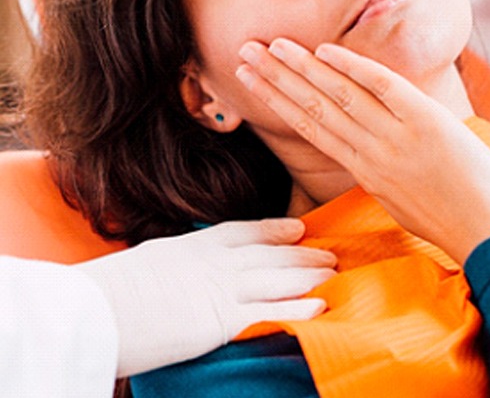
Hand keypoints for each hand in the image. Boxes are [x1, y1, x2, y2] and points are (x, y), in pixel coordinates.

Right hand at [77, 218, 335, 376]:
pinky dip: (298, 308)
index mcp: (197, 244)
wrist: (95, 309)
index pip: (245, 232)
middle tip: (330, 254)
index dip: (276, 230)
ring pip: (277, 278)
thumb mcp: (151, 262)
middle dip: (302, 254)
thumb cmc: (113, 288)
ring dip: (309, 276)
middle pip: (270, 254)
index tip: (298, 228)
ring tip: (334, 275)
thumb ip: (178, 262)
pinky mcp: (221, 321)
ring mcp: (221, 288)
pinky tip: (321, 306)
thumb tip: (185, 271)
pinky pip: (269, 312)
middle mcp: (216, 262)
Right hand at [237, 39, 489, 265]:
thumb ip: (379, 168)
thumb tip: (365, 145)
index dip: (278, 101)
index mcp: (365, 171)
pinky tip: (324, 51)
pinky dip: (353, 68)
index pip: (311, 128)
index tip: (252, 81)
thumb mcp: (402, 198)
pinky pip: (382, 89)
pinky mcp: (427, 123)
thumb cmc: (453, 221)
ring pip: (338, 96)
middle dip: (275, 79)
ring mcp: (397, 138)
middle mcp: (371, 153)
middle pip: (313, 108)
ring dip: (301, 68)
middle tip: (245, 53)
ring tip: (271, 46)